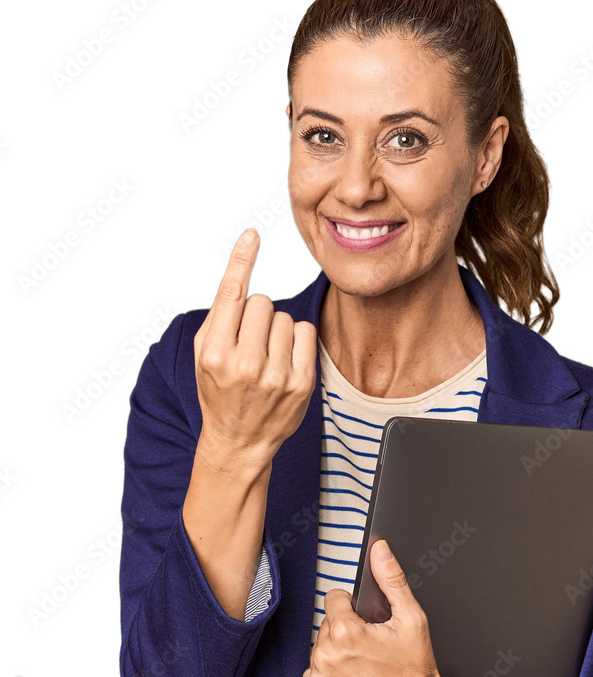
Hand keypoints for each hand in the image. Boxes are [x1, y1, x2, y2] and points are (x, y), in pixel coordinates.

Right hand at [192, 229, 316, 466]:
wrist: (239, 442)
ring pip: (286, 317)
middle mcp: (245, 364)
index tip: (252, 235)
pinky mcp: (301, 383)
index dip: (242, 261)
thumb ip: (220, 314)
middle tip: (248, 343)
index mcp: (214, 354)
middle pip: (262, 302)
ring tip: (265, 357)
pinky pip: (305, 333)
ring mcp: (276, 375)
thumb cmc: (219, 392)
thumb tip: (242, 270)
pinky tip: (284, 362)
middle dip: (256, 316)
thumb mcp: (203, 354)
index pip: (232, 295)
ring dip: (277, 330)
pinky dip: (296, 342)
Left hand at [302, 538, 452, 676]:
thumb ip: (392, 579)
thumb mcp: (411, 618)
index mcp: (346, 631)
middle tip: (370, 649)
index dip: (353, 608)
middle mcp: (328, 657)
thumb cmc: (416, 671)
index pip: (334, 600)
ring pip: (319, 653)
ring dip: (336, 657)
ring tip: (362, 668)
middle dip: (346, 633)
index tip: (366, 624)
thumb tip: (380, 550)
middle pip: (327, 628)